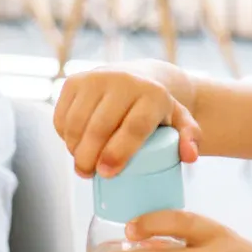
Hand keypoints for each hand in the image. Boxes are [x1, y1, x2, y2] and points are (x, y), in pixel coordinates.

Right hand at [54, 68, 200, 177]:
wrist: (138, 77)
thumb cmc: (157, 110)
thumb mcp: (180, 122)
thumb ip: (189, 139)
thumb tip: (189, 156)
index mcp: (153, 94)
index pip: (133, 127)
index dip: (118, 153)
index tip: (107, 173)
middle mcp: (124, 81)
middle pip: (100, 127)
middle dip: (89, 157)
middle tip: (88, 174)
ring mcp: (96, 78)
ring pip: (77, 122)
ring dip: (74, 148)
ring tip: (81, 163)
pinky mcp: (75, 80)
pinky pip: (62, 115)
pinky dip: (64, 135)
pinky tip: (73, 144)